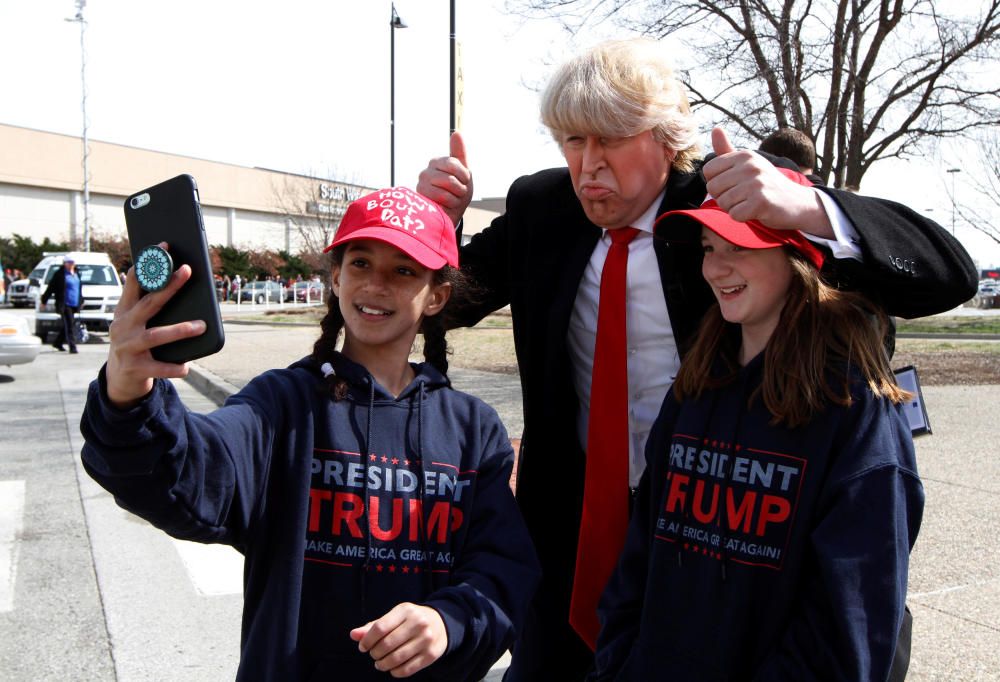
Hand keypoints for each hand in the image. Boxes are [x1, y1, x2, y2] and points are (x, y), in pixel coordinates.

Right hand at [105, 244, 206, 408]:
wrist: (120, 377)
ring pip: (156, 336)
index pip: (135, 281)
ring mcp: (128, 347)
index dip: (149, 262)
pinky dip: (173, 367)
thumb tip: (177, 275)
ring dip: (179, 330)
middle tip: (187, 271)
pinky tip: (187, 367)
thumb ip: (149, 301)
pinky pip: (158, 367)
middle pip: (149, 303)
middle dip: (168, 286)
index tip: (164, 245)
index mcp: (124, 310)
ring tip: (201, 326)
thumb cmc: (135, 340)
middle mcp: (123, 326)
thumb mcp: (135, 320)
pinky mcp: (136, 368)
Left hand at [350, 602, 447, 677]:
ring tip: (380, 663)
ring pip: (396, 658)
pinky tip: (392, 668)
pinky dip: (395, 671)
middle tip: (373, 655)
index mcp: (406, 610)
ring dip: (383, 664)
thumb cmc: (410, 620)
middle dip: (374, 654)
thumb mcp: (394, 617)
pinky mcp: (431, 654)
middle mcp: (418, 623)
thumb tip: (353, 635)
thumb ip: (373, 626)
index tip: (363, 647)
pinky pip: (407, 669)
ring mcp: (426, 639)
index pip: (380, 628)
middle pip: (386, 644)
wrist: (441, 623)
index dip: (367, 640)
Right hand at [416, 131, 472, 227]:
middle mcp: (426, 171)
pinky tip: (444, 207)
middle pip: (451, 176)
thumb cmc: (457, 193)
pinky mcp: (420, 198)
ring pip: (447, 186)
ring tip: (451, 200)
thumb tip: (456, 133)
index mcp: (437, 162)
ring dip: (456, 197)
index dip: (464, 176)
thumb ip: (459, 153)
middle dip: (461, 188)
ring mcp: (421, 184)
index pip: (455, 164)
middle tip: (456, 194)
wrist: (450, 216)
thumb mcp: (463, 173)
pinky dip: (450, 204)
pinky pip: (441, 196)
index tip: (463, 182)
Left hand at [702, 127, 831, 237]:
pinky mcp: (761, 201)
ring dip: (734, 208)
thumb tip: (715, 129)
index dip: (717, 183)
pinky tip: (756, 211)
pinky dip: (742, 217)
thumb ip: (728, 150)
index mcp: (744, 155)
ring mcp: (756, 183)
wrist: (797, 202)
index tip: (734, 185)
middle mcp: (750, 166)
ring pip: (723, 203)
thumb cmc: (767, 184)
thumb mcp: (748, 164)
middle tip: (743, 197)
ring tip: (750, 203)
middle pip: (713, 188)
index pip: (708, 171)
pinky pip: (735, 215)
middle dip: (724, 197)